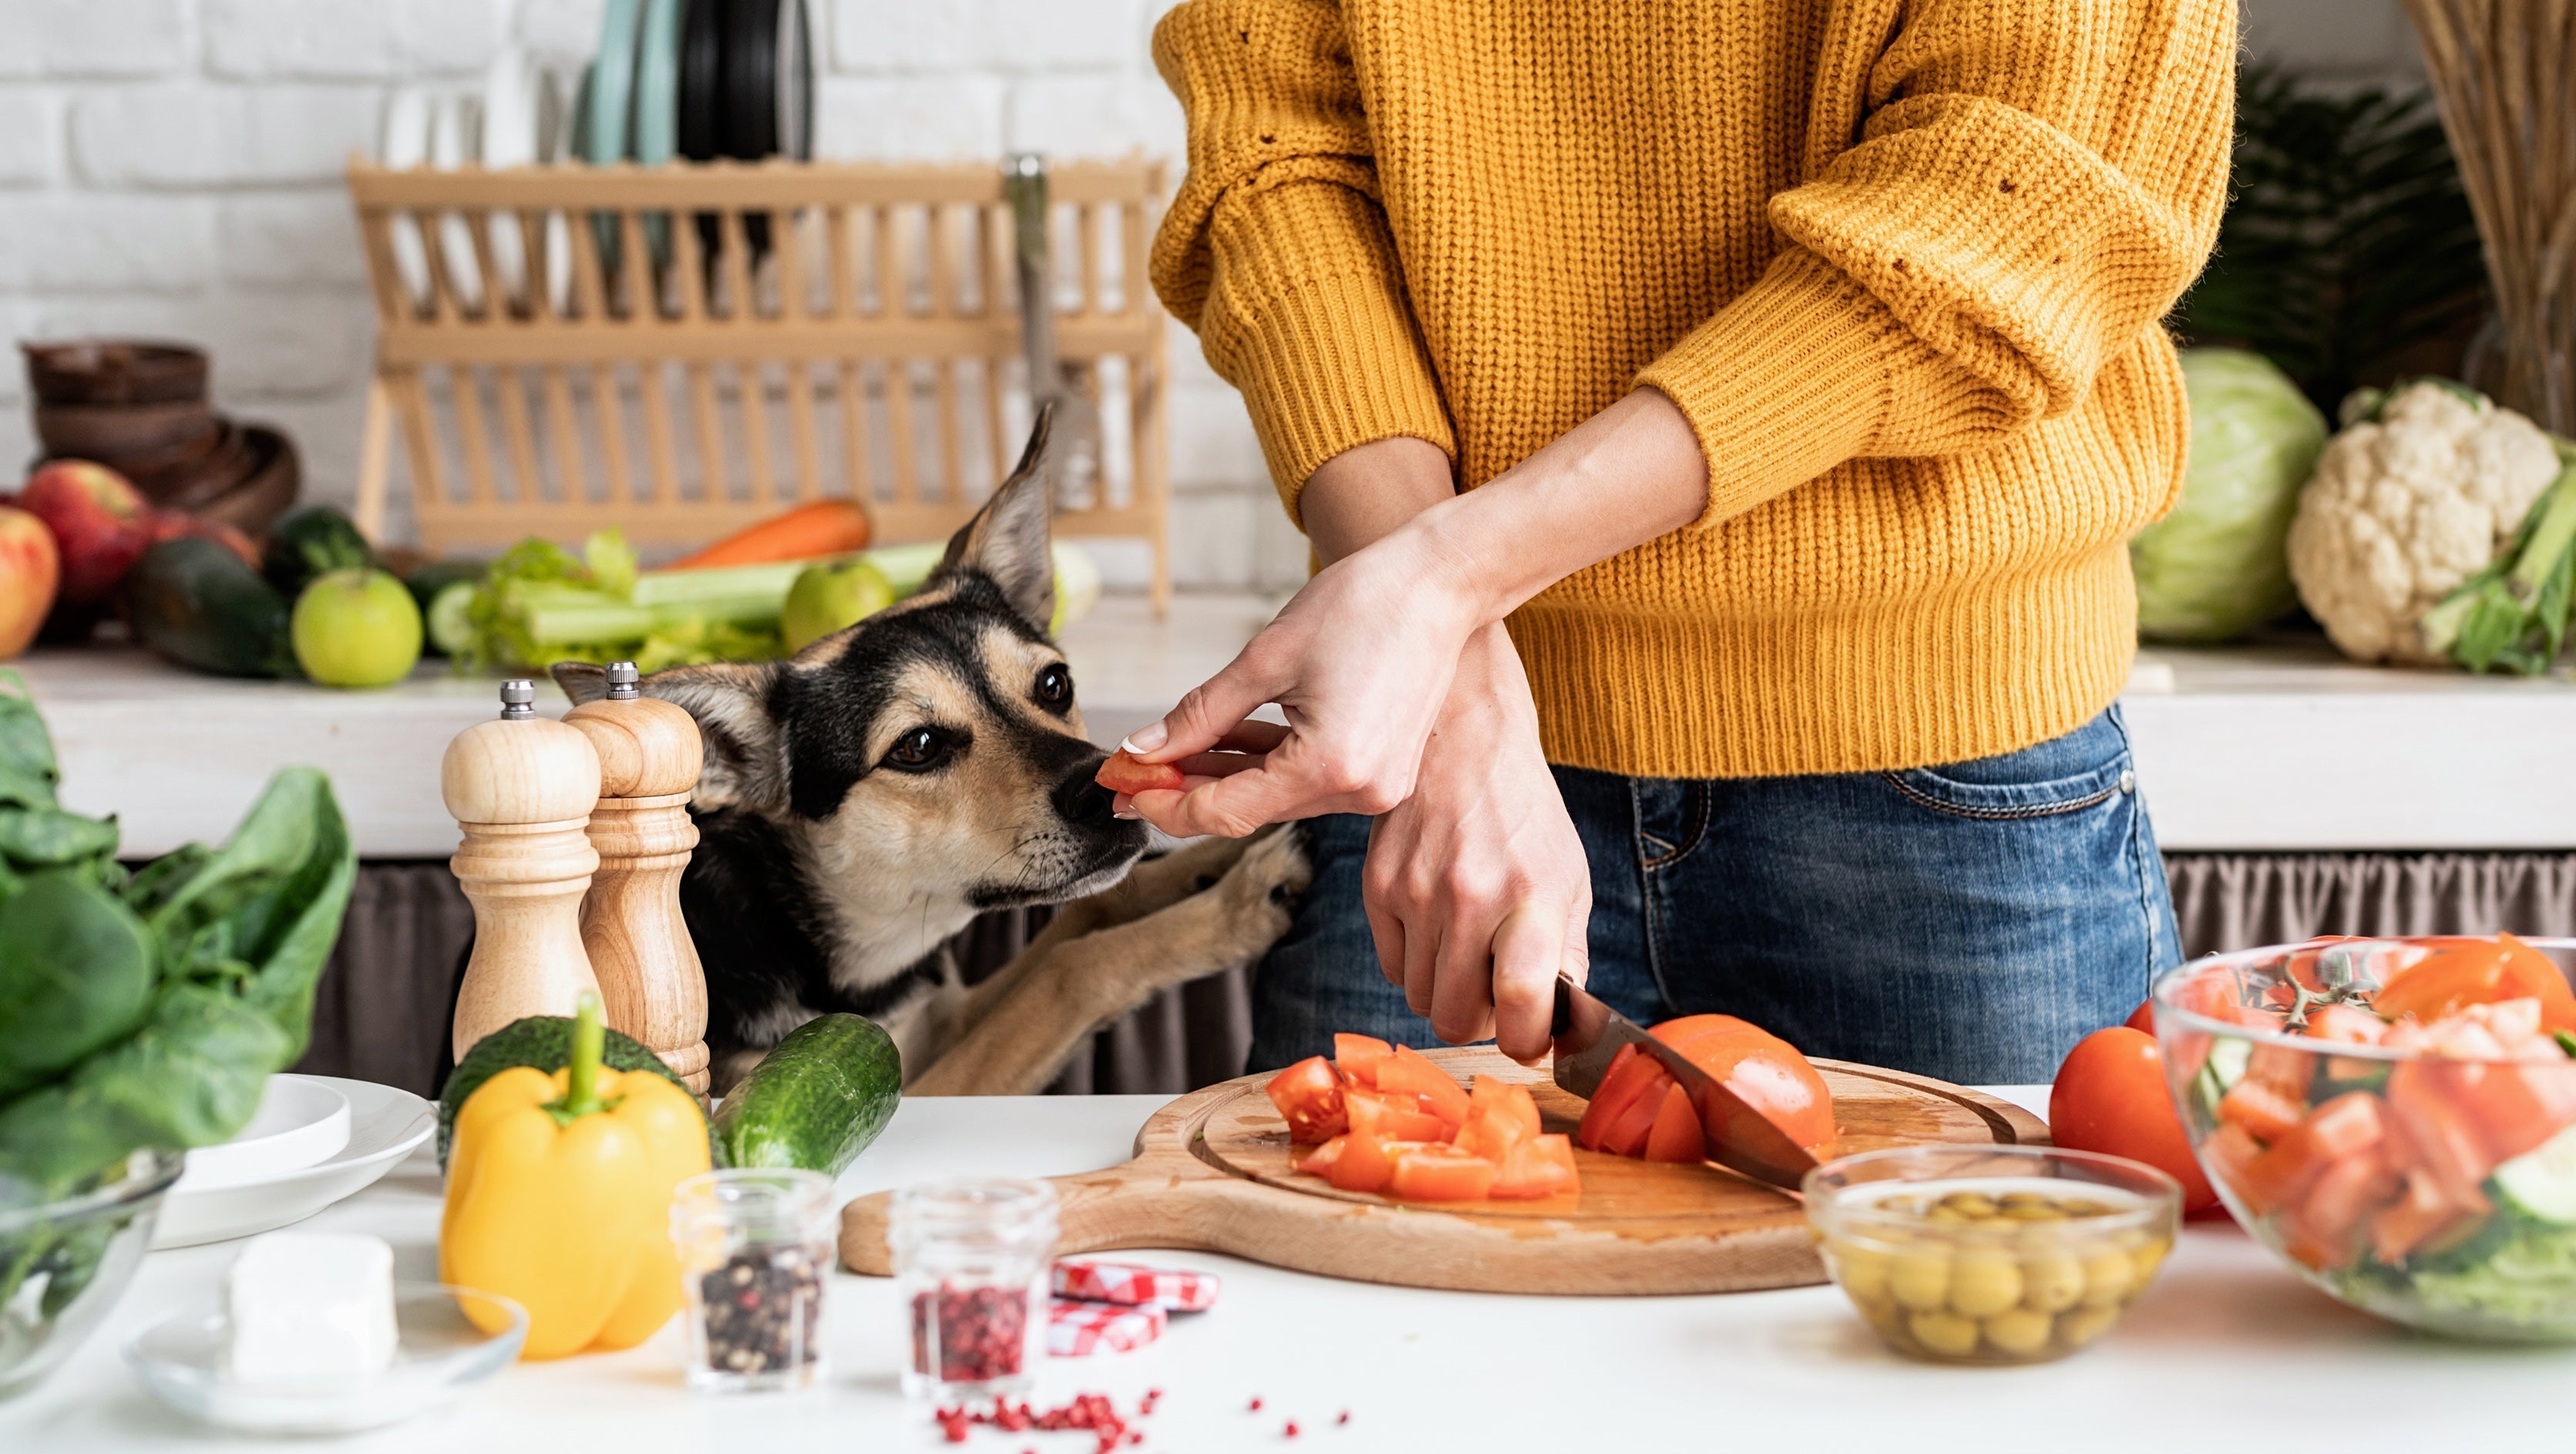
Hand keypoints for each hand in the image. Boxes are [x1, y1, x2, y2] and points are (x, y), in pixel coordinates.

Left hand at [1117, 525, 1485, 836]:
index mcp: (1330, 767)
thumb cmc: (1364, 604)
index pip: (1226, 811)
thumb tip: (1144, 749)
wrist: (1441, 582)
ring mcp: (1376, 785)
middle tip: (1129, 775)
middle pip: (1250, 810)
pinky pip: (1306, 779)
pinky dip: (1263, 764)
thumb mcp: (1266, 658)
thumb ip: (1200, 714)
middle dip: (1185, 790)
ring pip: (1275, 797)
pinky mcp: (1382, 770)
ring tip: (1166, 756)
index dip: (1165, 802)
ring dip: (1221, 777)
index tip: (1121, 786)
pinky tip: (1220, 745)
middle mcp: (1359, 790)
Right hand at [1363, 623, 1589, 1059]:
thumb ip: (1567, 953)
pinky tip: (1438, 928)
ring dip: (1447, 992)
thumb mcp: (1568, 875)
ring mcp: (1416, 893)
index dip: (1527, 1041)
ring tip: (1470, 953)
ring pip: (1421, 999)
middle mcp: (1470, 898)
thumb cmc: (1523, 811)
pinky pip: (1393, 966)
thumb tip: (1559, 1023)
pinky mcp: (1378, 886)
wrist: (1463, 736)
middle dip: (1481, 1022)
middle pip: (1457, 1019)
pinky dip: (1417, 964)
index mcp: (1532, 897)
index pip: (1522, 1004)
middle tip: (1497, 994)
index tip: (1531, 1038)